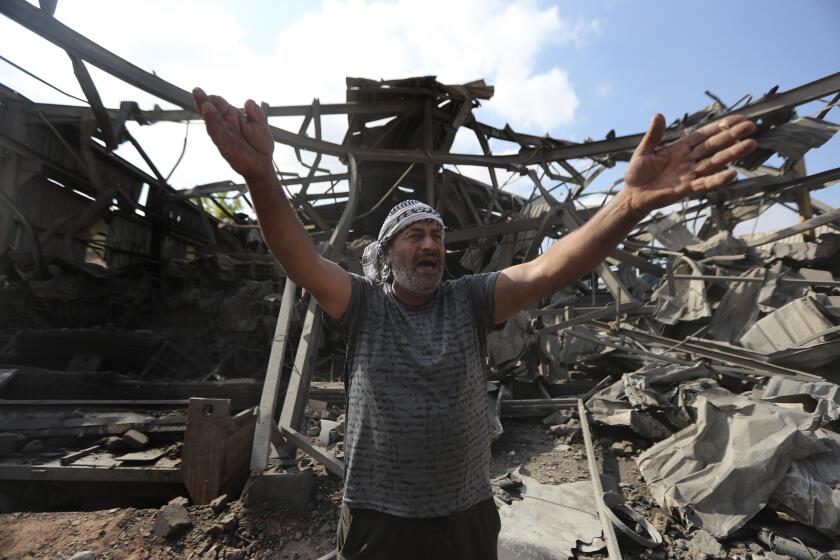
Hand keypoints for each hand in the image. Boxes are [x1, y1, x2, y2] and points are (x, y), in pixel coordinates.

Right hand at [193, 87, 274, 181]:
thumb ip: (256, 114)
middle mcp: (225, 124)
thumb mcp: (261, 125)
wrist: (262, 165)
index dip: (215, 99)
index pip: (220, 104)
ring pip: (212, 121)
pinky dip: (213, 125)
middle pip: (211, 110)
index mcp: (233, 116)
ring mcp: (223, 134)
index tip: (211, 96)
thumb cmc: (260, 145)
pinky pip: (217, 134)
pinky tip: (209, 117)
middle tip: (196, 91)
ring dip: (207, 112)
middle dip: (203, 101)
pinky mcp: (224, 145)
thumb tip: (248, 101)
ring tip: (204, 104)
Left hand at [623, 113, 756, 216]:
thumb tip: (658, 115)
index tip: (739, 119)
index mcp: (681, 148)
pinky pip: (705, 183)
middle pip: (715, 146)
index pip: (705, 134)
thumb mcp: (644, 151)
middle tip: (752, 127)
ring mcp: (690, 174)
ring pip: (714, 162)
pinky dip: (718, 179)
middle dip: (732, 136)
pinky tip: (732, 174)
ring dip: (732, 154)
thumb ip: (653, 135)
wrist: (632, 195)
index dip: (721, 126)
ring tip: (750, 144)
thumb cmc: (638, 174)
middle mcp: (689, 160)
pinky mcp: (687, 189)